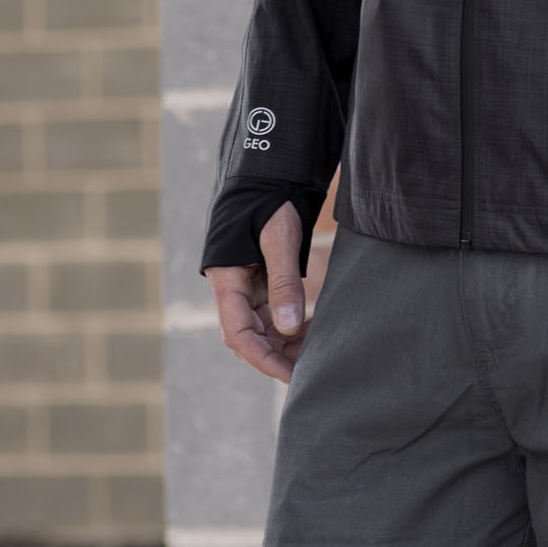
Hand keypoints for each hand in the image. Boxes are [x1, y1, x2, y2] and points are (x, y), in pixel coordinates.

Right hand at [210, 201, 309, 384]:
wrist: (269, 170)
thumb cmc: (270, 197)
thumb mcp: (279, 237)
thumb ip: (284, 280)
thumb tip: (290, 326)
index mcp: (226, 279)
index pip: (238, 334)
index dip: (262, 359)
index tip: (289, 376)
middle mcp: (233, 288)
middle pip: (250, 337)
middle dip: (279, 356)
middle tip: (313, 369)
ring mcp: (247, 285)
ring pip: (264, 329)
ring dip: (288, 343)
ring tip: (320, 351)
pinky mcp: (262, 280)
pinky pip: (274, 314)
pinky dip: (293, 325)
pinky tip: (316, 329)